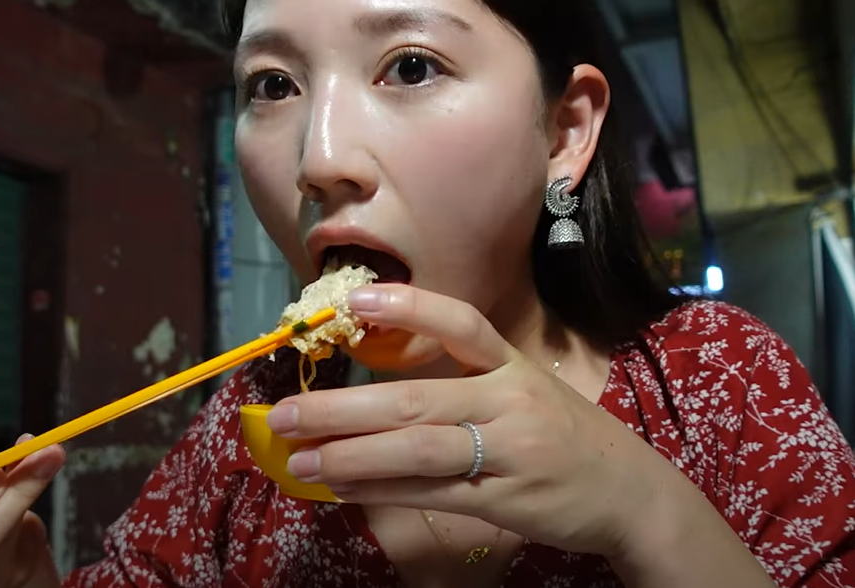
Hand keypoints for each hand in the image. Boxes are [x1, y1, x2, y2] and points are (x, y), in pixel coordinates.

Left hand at [266, 283, 686, 558]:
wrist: (632, 494)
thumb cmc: (565, 437)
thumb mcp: (529, 393)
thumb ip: (469, 384)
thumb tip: (380, 390)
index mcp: (515, 366)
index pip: (462, 325)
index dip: (410, 309)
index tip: (356, 300)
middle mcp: (510, 402)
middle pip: (414, 399)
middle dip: (341, 406)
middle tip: (284, 412)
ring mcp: (508, 452)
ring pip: (416, 450)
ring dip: (349, 455)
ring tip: (299, 458)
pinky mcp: (504, 500)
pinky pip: (430, 493)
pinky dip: (381, 490)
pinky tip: (341, 487)